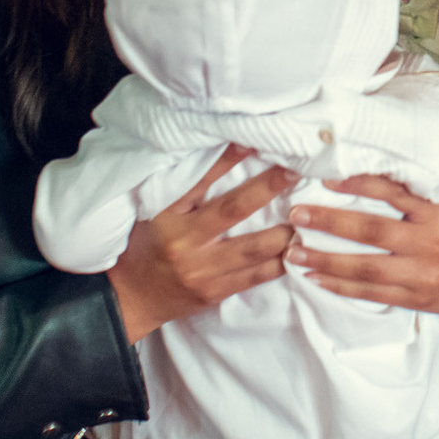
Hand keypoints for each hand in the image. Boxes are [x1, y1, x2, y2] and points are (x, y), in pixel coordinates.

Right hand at [107, 144, 295, 342]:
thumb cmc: (146, 245)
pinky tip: (300, 251)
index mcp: (168, 217)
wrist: (130, 298)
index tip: (254, 140)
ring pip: (253, 249)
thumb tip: (228, 155)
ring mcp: (202, 271)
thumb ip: (186, 190)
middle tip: (295, 171)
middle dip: (267, 189)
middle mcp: (186, 243)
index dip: (228, 159)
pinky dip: (280, 264)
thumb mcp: (157, 213)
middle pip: (234, 210)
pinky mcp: (215, 293)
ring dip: (284, 232)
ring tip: (308, 214)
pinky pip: (255, 278)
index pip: (200, 181)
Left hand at [290, 174, 438, 326]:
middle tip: (297, 216)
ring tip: (294, 254)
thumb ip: (414, 198)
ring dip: (326, 261)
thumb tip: (364, 178)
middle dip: (330, 224)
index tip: (325, 179)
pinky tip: (317, 279)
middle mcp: (428, 243)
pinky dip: (341, 287)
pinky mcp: (413, 299)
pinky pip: (371, 293)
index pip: (393, 194)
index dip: (358, 186)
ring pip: (366, 268)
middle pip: (372, 232)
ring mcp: (420, 275)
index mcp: (438, 214)